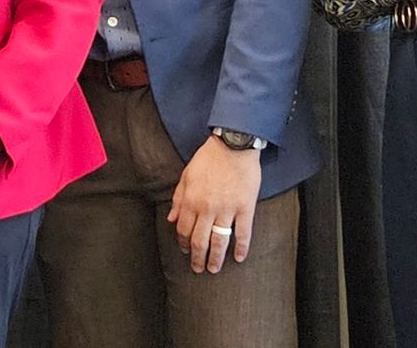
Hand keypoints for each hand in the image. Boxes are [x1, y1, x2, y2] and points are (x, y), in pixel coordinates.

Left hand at [168, 136, 262, 273]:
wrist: (233, 146)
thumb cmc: (208, 159)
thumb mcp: (186, 176)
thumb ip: (178, 199)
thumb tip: (171, 219)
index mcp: (191, 200)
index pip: (184, 229)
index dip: (184, 243)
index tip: (186, 251)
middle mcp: (207, 208)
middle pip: (200, 240)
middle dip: (198, 257)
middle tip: (198, 269)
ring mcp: (227, 209)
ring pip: (219, 240)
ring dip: (216, 258)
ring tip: (213, 269)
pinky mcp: (245, 208)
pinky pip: (243, 232)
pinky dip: (241, 247)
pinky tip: (239, 258)